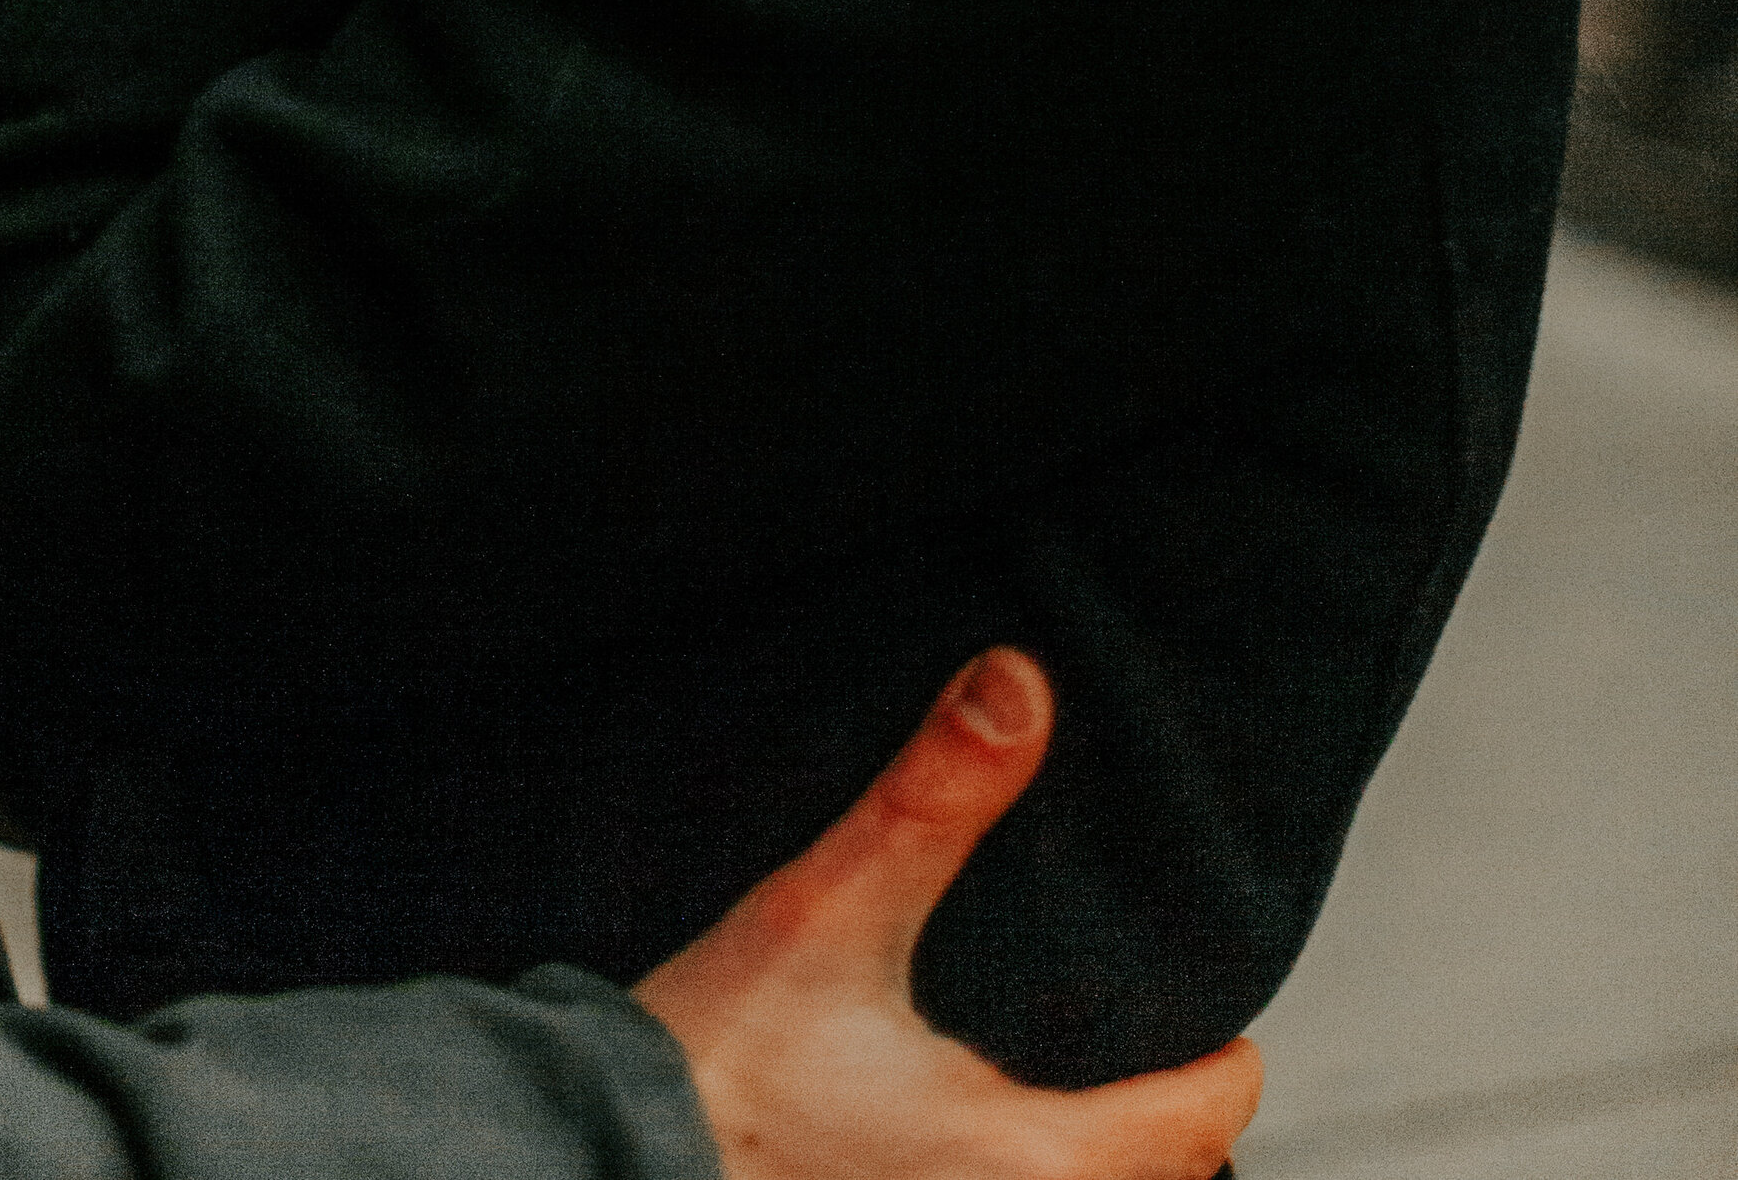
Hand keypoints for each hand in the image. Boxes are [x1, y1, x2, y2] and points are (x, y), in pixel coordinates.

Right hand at [638, 652, 1260, 1179]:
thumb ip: (932, 799)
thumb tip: (1017, 687)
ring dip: (1082, 1161)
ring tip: (1056, 1098)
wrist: (590, 1163)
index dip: (1222, 1070)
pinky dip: (1003, 1177)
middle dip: (1161, 1130)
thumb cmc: (716, 1073)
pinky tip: (948, 1139)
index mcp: (1035, 1166)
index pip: (1201, 1127)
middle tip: (1147, 1055)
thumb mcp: (828, 913)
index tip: (1228, 1032)